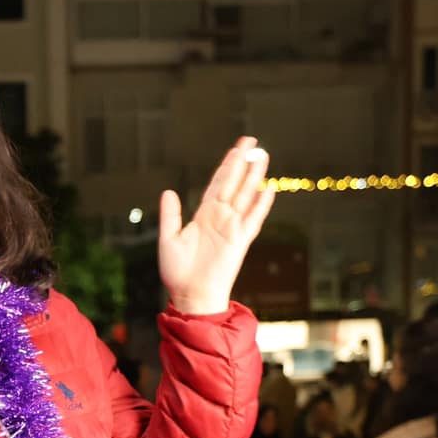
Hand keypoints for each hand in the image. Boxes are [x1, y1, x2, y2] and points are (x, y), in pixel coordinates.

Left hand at [160, 136, 275, 315]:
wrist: (190, 295)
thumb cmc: (177, 271)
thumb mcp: (169, 239)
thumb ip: (170, 215)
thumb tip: (169, 191)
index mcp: (204, 215)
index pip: (218, 184)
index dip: (227, 165)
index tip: (236, 148)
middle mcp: (220, 217)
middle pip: (235, 183)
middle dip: (243, 162)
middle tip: (252, 141)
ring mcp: (232, 227)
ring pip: (246, 196)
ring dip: (254, 176)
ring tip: (262, 156)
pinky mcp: (240, 241)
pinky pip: (253, 219)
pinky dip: (261, 205)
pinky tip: (268, 189)